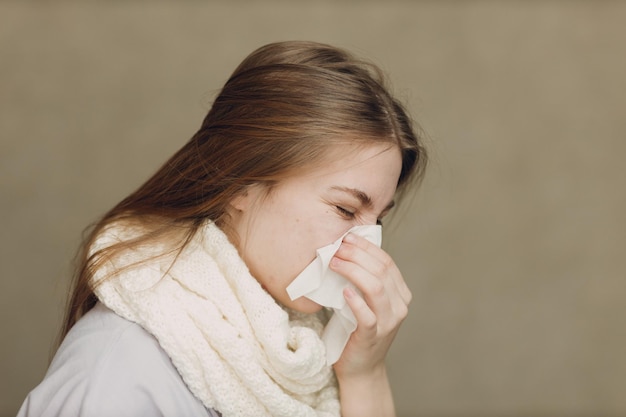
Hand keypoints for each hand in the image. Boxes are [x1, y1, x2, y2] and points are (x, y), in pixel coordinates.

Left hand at [329, 231, 411, 377]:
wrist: (361, 368)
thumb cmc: (359, 329)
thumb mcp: (368, 301)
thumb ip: (365, 280)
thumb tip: (345, 251)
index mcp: (401, 294)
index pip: (387, 262)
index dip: (367, 247)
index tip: (347, 238)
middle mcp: (400, 306)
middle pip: (381, 270)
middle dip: (357, 255)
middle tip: (336, 248)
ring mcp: (388, 322)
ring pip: (376, 288)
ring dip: (353, 271)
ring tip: (334, 263)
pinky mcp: (373, 336)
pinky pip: (367, 315)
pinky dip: (355, 301)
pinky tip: (343, 292)